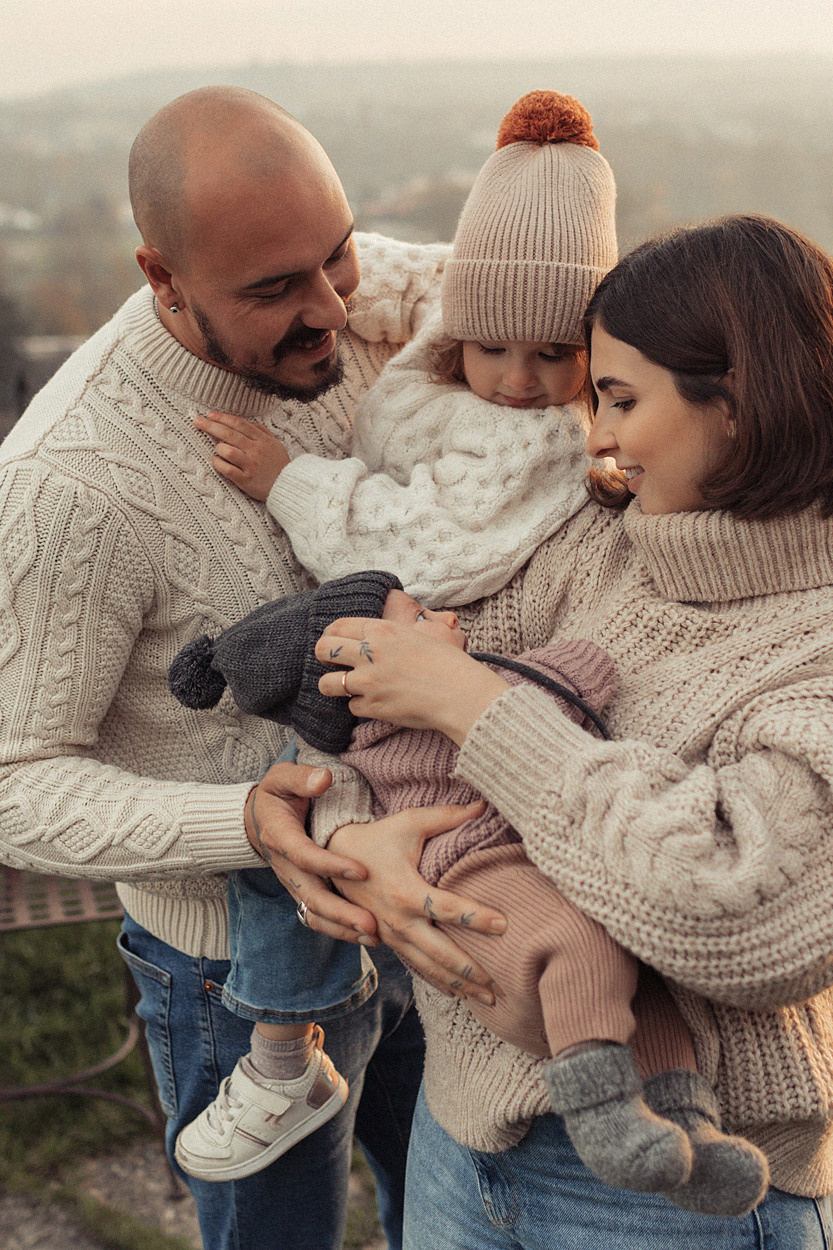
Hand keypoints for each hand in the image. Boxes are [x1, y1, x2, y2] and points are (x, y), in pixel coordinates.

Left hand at [195, 410, 289, 499]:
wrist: (288, 487)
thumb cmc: (279, 464)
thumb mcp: (274, 443)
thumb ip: (260, 430)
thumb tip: (243, 421)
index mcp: (262, 439)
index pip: (239, 423)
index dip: (222, 417)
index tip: (210, 415)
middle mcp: (255, 450)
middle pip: (229, 434)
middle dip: (210, 425)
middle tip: (197, 421)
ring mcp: (250, 465)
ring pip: (226, 451)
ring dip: (218, 448)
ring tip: (218, 450)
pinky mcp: (245, 480)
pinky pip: (226, 469)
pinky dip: (218, 463)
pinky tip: (218, 462)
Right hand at [245, 760, 379, 944]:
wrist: (256, 818)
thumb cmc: (276, 795)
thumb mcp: (282, 778)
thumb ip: (301, 778)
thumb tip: (324, 779)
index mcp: (281, 836)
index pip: (305, 855)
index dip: (332, 865)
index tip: (362, 871)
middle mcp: (285, 865)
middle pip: (311, 894)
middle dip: (340, 912)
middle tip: (371, 923)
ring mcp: (293, 882)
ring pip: (313, 911)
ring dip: (342, 927)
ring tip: (373, 935)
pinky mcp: (301, 890)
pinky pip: (316, 916)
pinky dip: (337, 929)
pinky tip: (363, 935)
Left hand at [315, 618, 507, 745]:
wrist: (461, 693)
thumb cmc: (447, 663)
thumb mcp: (415, 636)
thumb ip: (387, 636)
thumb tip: (368, 639)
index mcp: (382, 630)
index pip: (337, 626)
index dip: (331, 635)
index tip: (333, 642)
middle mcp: (370, 654)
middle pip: (323, 650)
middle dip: (324, 657)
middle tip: (333, 664)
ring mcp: (368, 682)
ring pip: (327, 684)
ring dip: (333, 685)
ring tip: (345, 687)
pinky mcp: (373, 707)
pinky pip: (352, 707)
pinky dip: (361, 706)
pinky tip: (375, 702)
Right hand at [329, 804, 506, 1001]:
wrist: (334, 857)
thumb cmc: (378, 837)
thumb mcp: (409, 822)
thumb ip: (446, 816)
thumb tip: (483, 806)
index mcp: (406, 890)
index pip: (449, 909)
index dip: (477, 917)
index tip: (505, 925)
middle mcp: (398, 919)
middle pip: (441, 953)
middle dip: (472, 972)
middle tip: (502, 986)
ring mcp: (392, 934)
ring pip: (430, 967)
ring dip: (459, 985)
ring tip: (490, 999)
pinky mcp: (388, 940)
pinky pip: (417, 966)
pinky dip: (439, 982)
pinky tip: (459, 993)